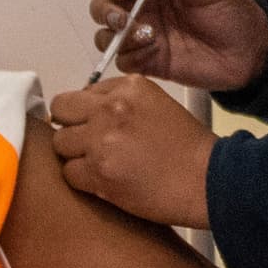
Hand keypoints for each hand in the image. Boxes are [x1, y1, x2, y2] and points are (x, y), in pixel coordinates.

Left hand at [45, 76, 217, 227]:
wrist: (207, 181)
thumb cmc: (187, 147)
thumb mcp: (157, 104)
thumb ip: (121, 101)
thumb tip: (86, 113)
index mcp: (129, 86)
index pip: (82, 93)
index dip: (86, 113)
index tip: (98, 128)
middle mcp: (111, 107)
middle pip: (61, 111)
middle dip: (71, 128)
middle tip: (88, 145)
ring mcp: (102, 139)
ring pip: (60, 144)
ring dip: (75, 156)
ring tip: (100, 165)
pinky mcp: (99, 171)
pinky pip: (69, 173)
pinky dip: (83, 180)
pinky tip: (105, 181)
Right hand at [87, 0, 267, 94]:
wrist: (250, 52)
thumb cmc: (232, 13)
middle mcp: (144, 11)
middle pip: (103, 8)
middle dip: (106, 12)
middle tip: (124, 20)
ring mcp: (144, 39)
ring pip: (107, 37)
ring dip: (116, 37)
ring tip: (148, 38)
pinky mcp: (150, 64)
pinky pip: (124, 62)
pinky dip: (128, 58)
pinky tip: (149, 55)